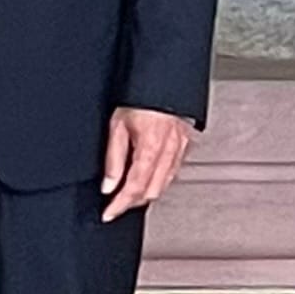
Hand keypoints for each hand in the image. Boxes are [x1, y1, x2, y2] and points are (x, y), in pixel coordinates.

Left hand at [101, 106, 194, 222]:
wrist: (161, 80)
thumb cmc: (139, 98)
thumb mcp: (117, 126)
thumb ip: (114, 159)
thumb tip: (109, 185)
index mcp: (151, 146)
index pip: (135, 187)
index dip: (120, 204)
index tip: (109, 213)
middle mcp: (169, 150)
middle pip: (151, 191)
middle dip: (132, 201)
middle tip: (116, 203)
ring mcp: (180, 148)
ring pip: (164, 185)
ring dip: (146, 193)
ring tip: (130, 193)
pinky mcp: (185, 144)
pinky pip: (173, 172)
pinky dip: (160, 180)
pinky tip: (150, 178)